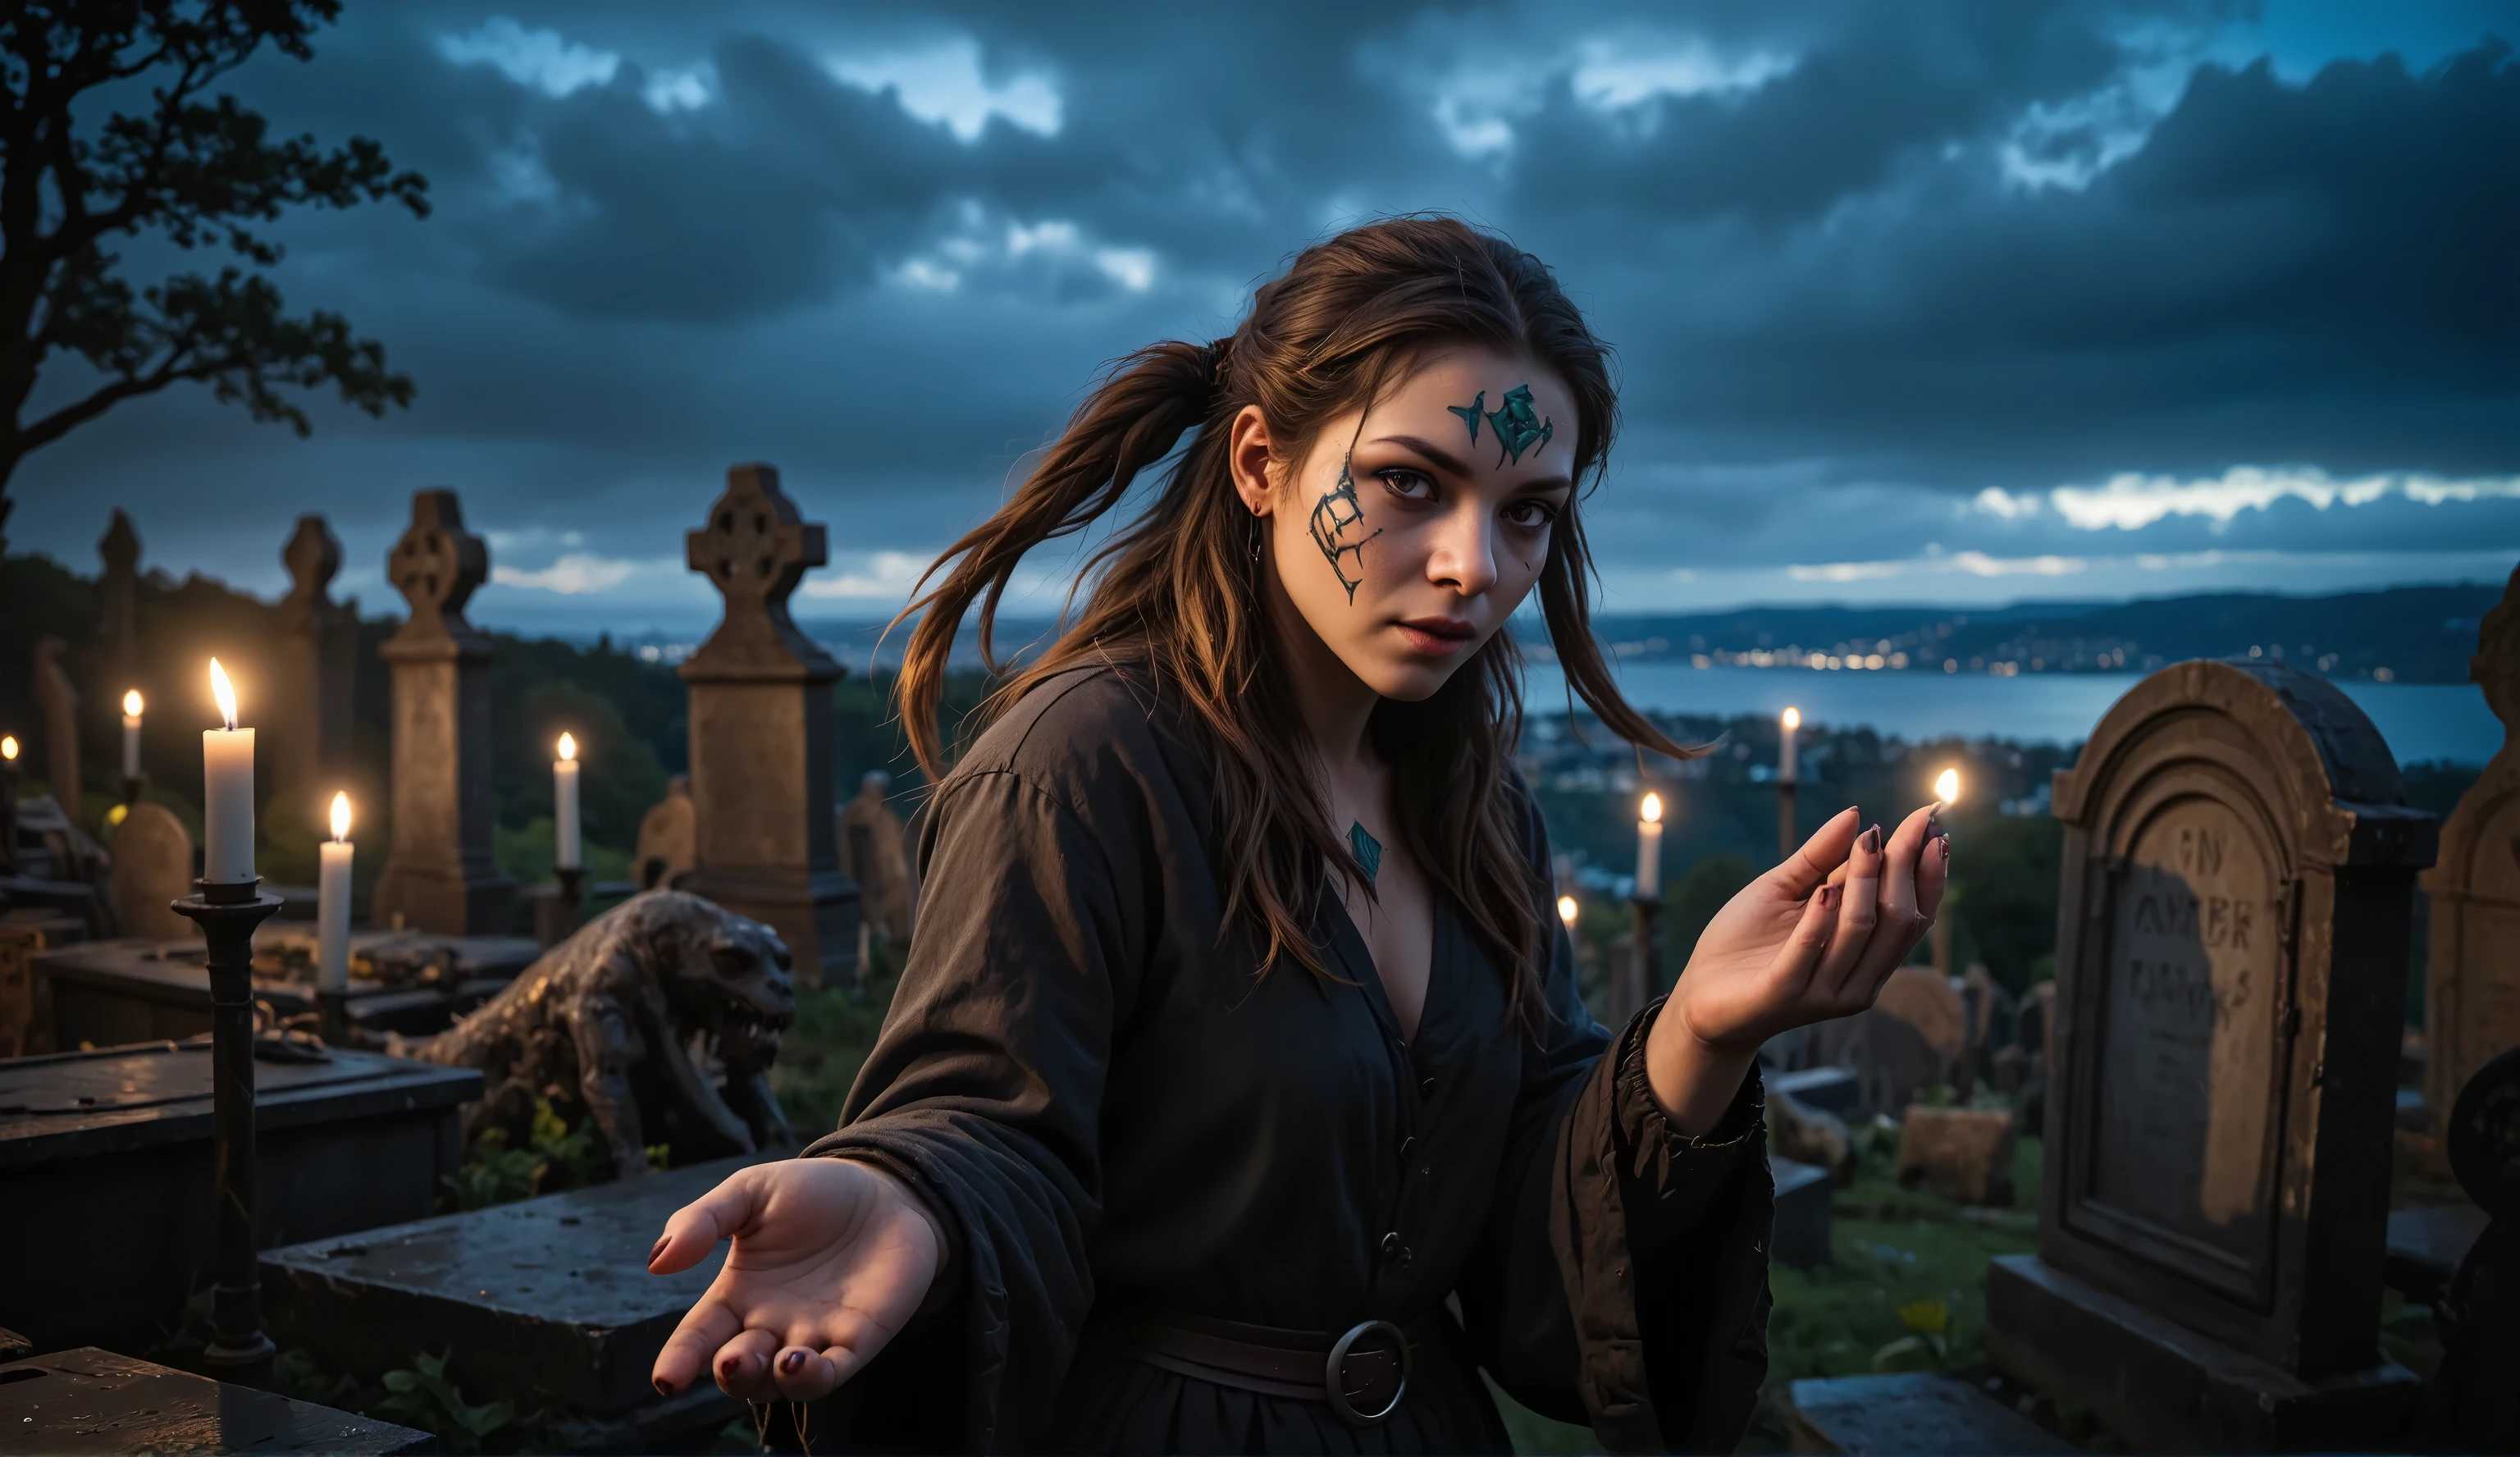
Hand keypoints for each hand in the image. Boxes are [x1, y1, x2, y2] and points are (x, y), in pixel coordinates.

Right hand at [649, 1157, 946, 1402]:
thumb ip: (702, 1221)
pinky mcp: (857, 1338)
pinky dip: (816, 1377)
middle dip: (732, 1373)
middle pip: (739, 1368)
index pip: (698, 1337)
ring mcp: (814, 1336)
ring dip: (773, 1381)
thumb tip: (657, 1261)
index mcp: (736, 1294)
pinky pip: (833, 1372)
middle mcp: (769, 1324)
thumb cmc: (812, 1192)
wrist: (884, 1187)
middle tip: (730, 1360)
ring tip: (779, 1361)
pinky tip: (805, 1361)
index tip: (666, 1379)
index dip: (678, 1361)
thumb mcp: (750, 1192)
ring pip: (783, 1382)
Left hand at [1644, 805, 1948, 1130]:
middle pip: (1897, 920)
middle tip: (1912, 824)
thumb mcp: (1782, 890)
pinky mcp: (1785, 994)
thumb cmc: (1745, 944)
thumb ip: (1819, 858)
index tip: (1933, 823)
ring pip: (1860, 932)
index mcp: (1865, 955)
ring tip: (1867, 842)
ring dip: (1866, 883)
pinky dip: (1819, 920)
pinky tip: (1825, 890)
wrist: (1700, 999)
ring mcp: (1823, 990)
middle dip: (1906, 867)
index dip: (1927, 870)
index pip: (1913, 913)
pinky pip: (1809, 953)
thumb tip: (1856, 815)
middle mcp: (1857, 978)